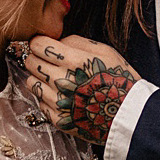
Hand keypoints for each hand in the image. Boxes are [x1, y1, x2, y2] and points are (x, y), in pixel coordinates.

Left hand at [23, 35, 138, 144]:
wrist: (129, 116)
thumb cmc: (120, 81)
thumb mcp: (106, 52)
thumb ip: (77, 42)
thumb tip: (56, 40)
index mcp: (75, 61)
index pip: (38, 45)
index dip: (39, 42)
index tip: (43, 45)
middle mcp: (63, 81)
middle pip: (30, 62)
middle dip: (37, 58)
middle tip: (49, 61)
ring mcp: (58, 102)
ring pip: (31, 82)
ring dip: (39, 78)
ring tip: (55, 79)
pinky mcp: (57, 119)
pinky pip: (39, 102)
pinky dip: (46, 97)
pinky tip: (61, 95)